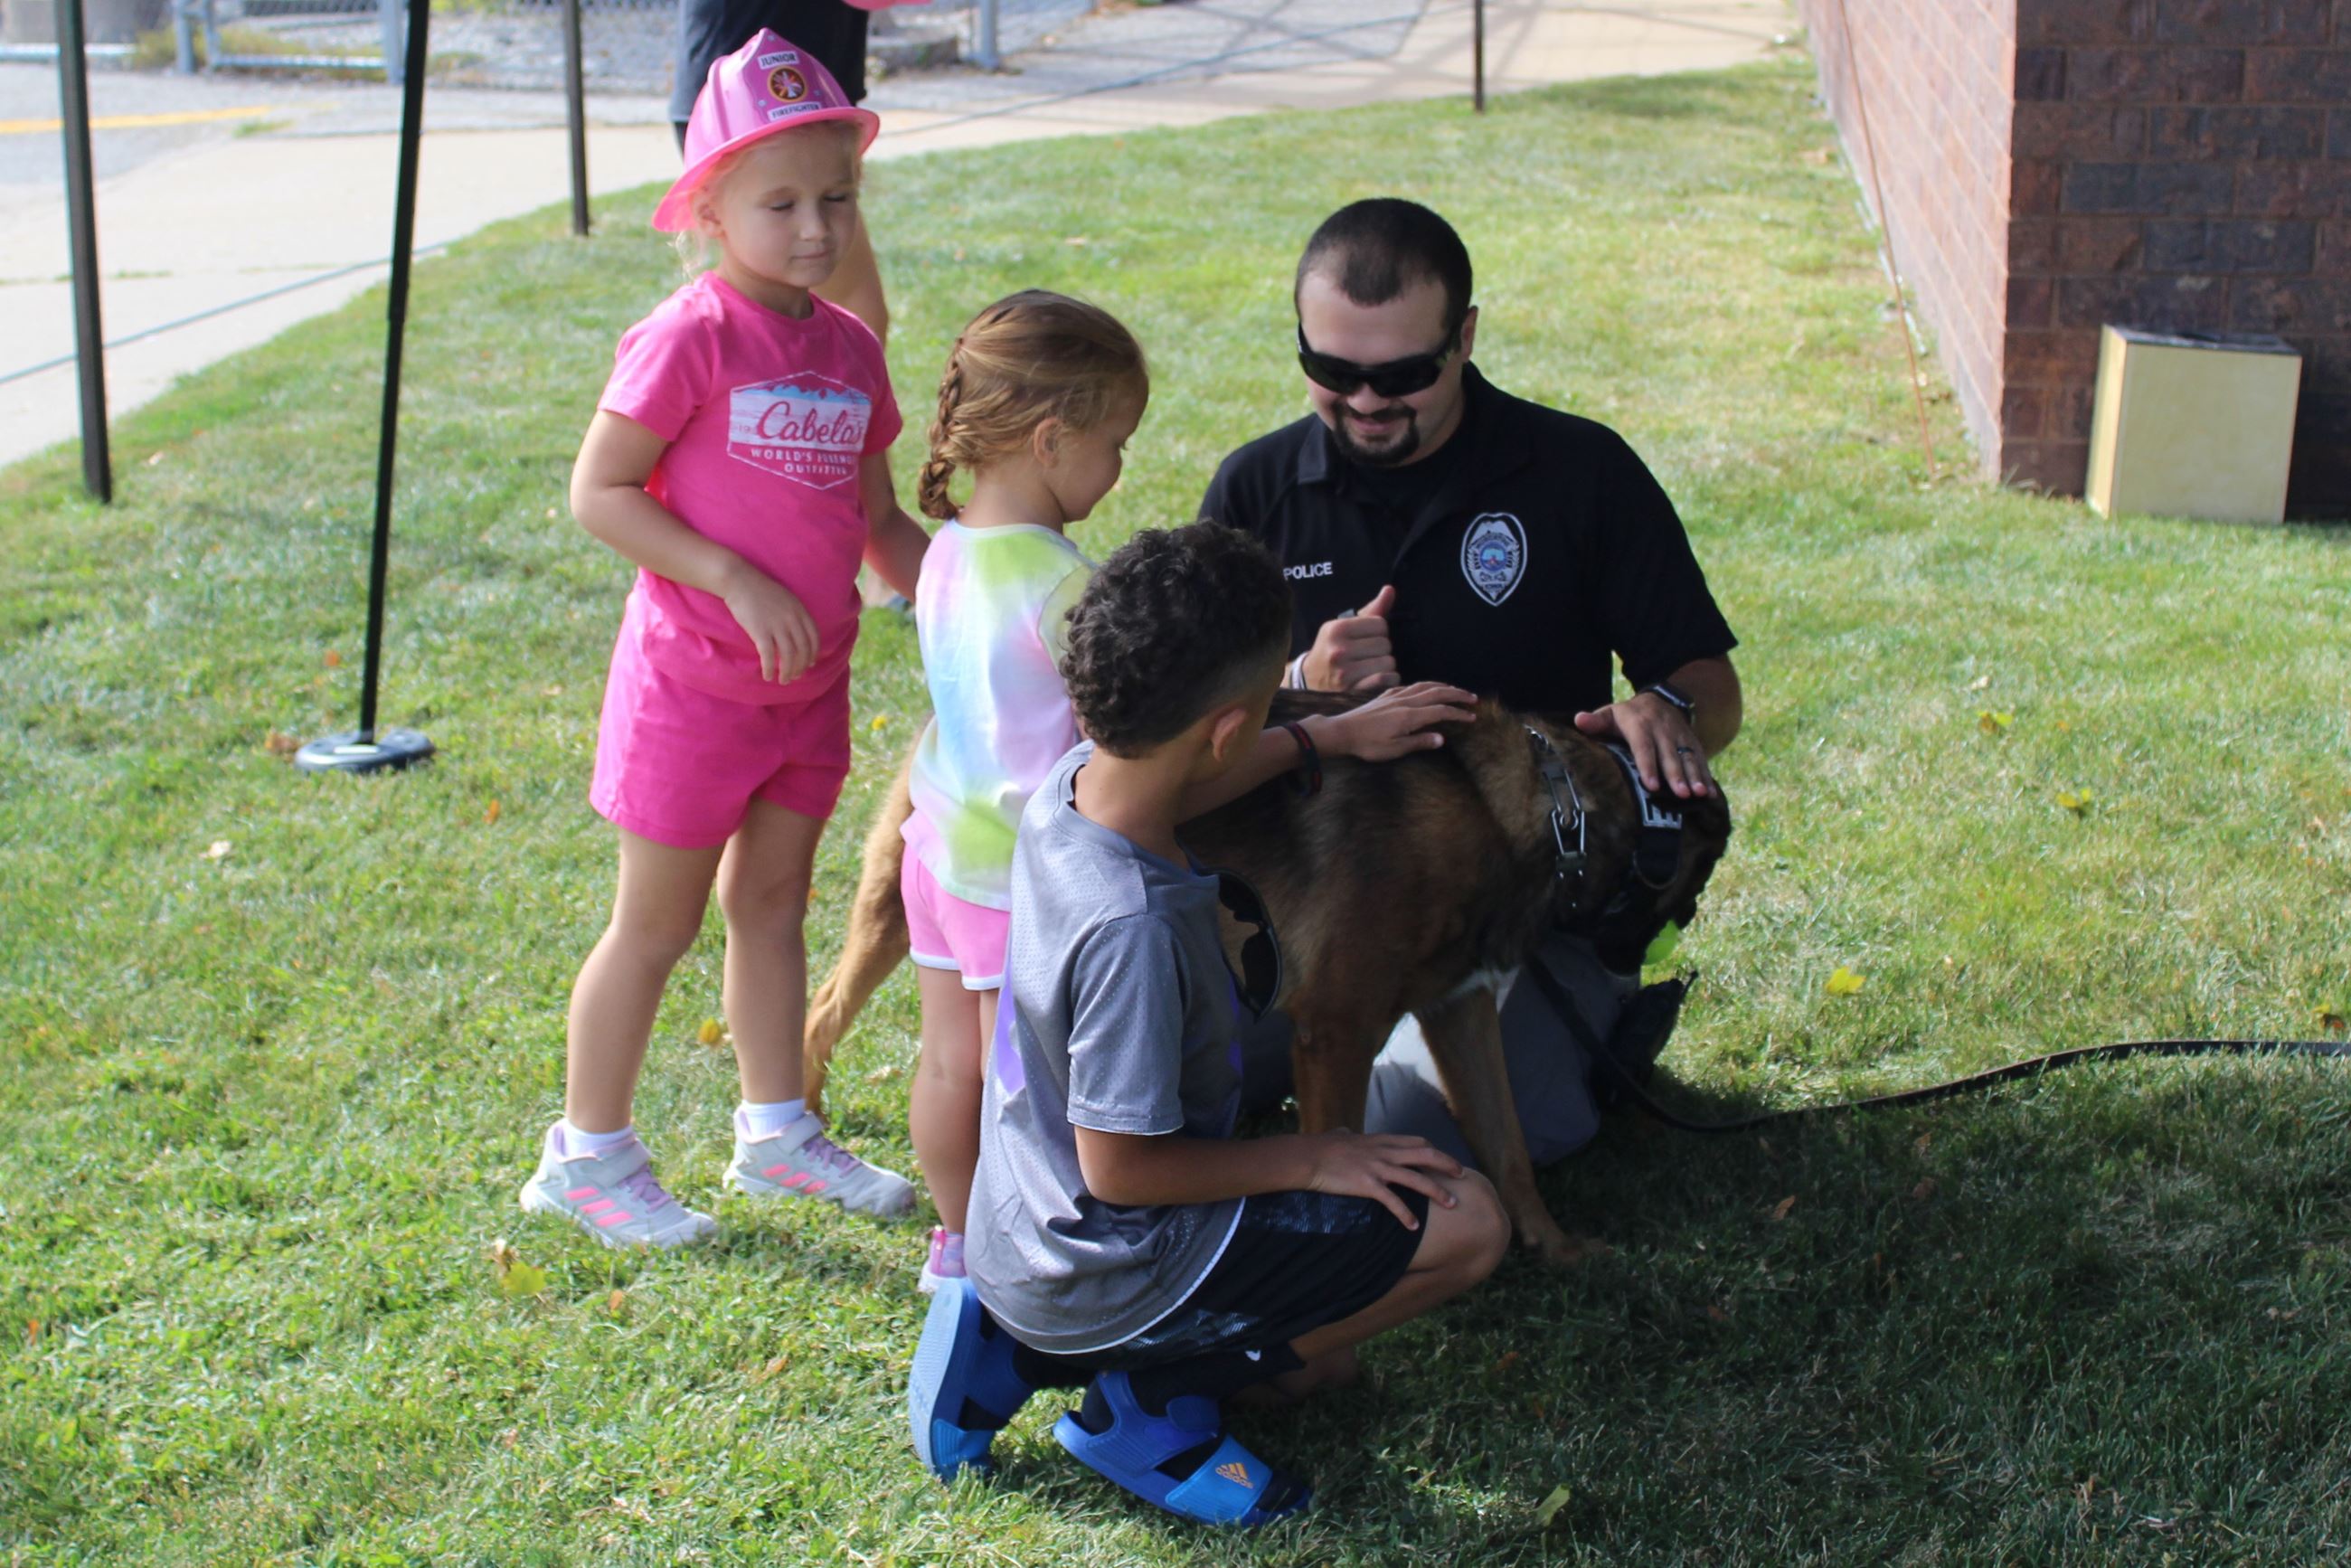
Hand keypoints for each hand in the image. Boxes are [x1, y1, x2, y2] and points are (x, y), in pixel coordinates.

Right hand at [720, 562, 819, 683]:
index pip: (813, 637)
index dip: (813, 653)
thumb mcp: (785, 598)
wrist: (739, 581)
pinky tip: (768, 676)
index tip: (810, 663)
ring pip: (789, 656)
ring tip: (784, 680)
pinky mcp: (760, 631)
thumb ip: (794, 614)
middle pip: (803, 649)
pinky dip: (770, 668)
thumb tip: (796, 633)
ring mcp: (777, 626)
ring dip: (788, 671)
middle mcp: (792, 619)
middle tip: (796, 676)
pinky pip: (769, 656)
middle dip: (801, 666)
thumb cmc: (760, 590)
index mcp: (799, 610)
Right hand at [1302, 584, 1399, 692]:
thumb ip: (1371, 611)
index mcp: (1336, 629)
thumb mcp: (1343, 627)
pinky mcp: (1353, 691)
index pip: (1380, 624)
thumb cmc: (1332, 649)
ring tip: (1372, 668)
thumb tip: (1390, 590)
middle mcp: (1339, 650)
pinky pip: (1386, 680)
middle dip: (1382, 650)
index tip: (1368, 638)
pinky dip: (1388, 680)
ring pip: (1389, 663)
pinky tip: (1378, 680)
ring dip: (1386, 667)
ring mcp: (1345, 673)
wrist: (1309, 680)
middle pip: (1386, 644)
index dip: (1379, 631)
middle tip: (1369, 655)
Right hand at [1303, 1130, 1464, 1228]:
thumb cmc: (1322, 1146)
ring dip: (1437, 1192)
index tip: (1444, 1162)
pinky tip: (1414, 1227)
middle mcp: (1385, 1151)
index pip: (1417, 1142)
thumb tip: (1345, 1132)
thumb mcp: (1341, 1136)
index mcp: (1381, 1140)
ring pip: (1417, 1179)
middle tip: (1463, 1176)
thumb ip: (1348, 1135)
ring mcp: (1378, 1168)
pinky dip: (1405, 1214)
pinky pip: (1393, 1201)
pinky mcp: (1368, 1184)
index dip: (1435, 1151)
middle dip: (1448, 1165)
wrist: (1308, 1157)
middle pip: (1426, 1155)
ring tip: (1452, 1204)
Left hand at [1309, 681, 1476, 761]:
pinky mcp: (1384, 697)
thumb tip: (1441, 738)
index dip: (1458, 714)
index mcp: (1409, 716)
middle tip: (1472, 699)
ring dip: (1442, 687)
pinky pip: (1408, 686)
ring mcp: (1394, 697)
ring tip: (1454, 690)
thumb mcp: (1394, 749)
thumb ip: (1419, 742)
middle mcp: (1404, 702)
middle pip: (1437, 693)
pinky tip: (1422, 690)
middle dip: (1457, 695)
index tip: (1472, 717)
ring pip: (1423, 686)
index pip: (1441, 711)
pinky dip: (1421, 686)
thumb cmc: (1367, 745)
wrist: (1341, 732)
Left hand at [1572, 691, 1714, 798]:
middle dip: (1675, 775)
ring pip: (1687, 756)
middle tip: (1681, 795)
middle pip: (1669, 754)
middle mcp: (1662, 729)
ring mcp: (1679, 735)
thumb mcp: (1610, 714)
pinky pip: (1700, 758)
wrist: (1657, 700)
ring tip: (1698, 795)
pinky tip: (1709, 794)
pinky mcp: (1691, 741)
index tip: (1651, 785)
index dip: (1648, 766)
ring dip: (1694, 776)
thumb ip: (1596, 721)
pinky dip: (1706, 776)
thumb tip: (1579, 720)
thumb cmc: (1626, 716)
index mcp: (1639, 724)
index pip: (1644, 746)